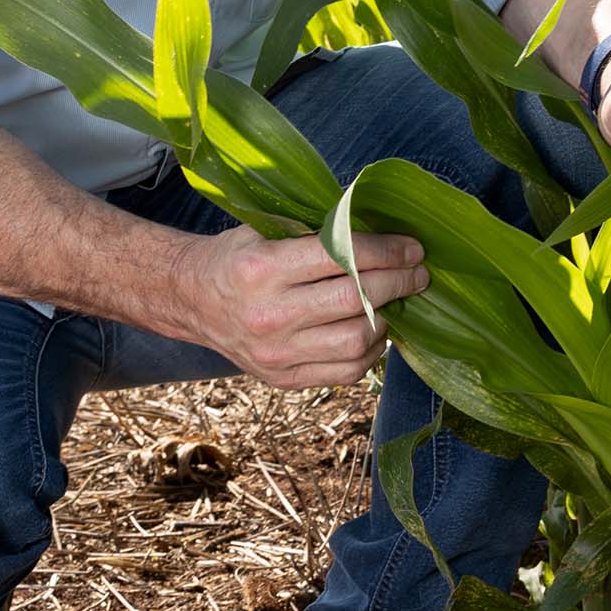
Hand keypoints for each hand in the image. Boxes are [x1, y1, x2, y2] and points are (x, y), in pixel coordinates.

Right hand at [165, 226, 428, 390]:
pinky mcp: (282, 379)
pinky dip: (372, 351)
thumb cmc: (237, 257)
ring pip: (356, 342)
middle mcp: (268, 315)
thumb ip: (319, 232)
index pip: (342, 257)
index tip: (413, 248)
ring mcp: (275, 354)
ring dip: (388, 319)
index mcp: (262, 269)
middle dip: (398, 283)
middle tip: (418, 272)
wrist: (191, 300)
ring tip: (398, 300)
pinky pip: (345, 372)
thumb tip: (385, 230)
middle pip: (355, 300)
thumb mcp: (266, 230)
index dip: (387, 251)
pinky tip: (376, 329)